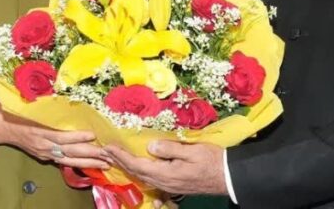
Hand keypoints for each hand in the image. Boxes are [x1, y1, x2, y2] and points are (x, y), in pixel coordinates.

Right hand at [0, 102, 108, 169]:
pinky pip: (63, 162)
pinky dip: (78, 164)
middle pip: (69, 152)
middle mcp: (43, 145)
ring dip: (88, 163)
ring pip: (69, 161)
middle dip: (90, 154)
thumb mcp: (31, 107)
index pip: (61, 137)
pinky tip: (91, 164)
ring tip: (105, 164)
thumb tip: (68, 91)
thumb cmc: (17, 112)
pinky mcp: (44, 156)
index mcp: (39, 132)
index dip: (77, 137)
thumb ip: (48, 105)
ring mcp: (44, 153)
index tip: (92, 134)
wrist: (1, 126)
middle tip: (108, 155)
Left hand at [103, 140, 226, 195]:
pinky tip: (136, 169)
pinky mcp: (173, 185)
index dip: (121, 156)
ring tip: (116, 157)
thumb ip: (170, 149)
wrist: (227, 177)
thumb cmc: (212, 161)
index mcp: (166, 173)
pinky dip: (139, 172)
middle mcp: (164, 182)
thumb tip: (150, 146)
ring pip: (142, 177)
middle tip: (106, 150)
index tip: (109, 147)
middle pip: (136, 172)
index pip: (137, 164)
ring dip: (127, 166)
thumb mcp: (192, 151)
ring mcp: (168, 186)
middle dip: (119, 161)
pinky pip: (151, 180)